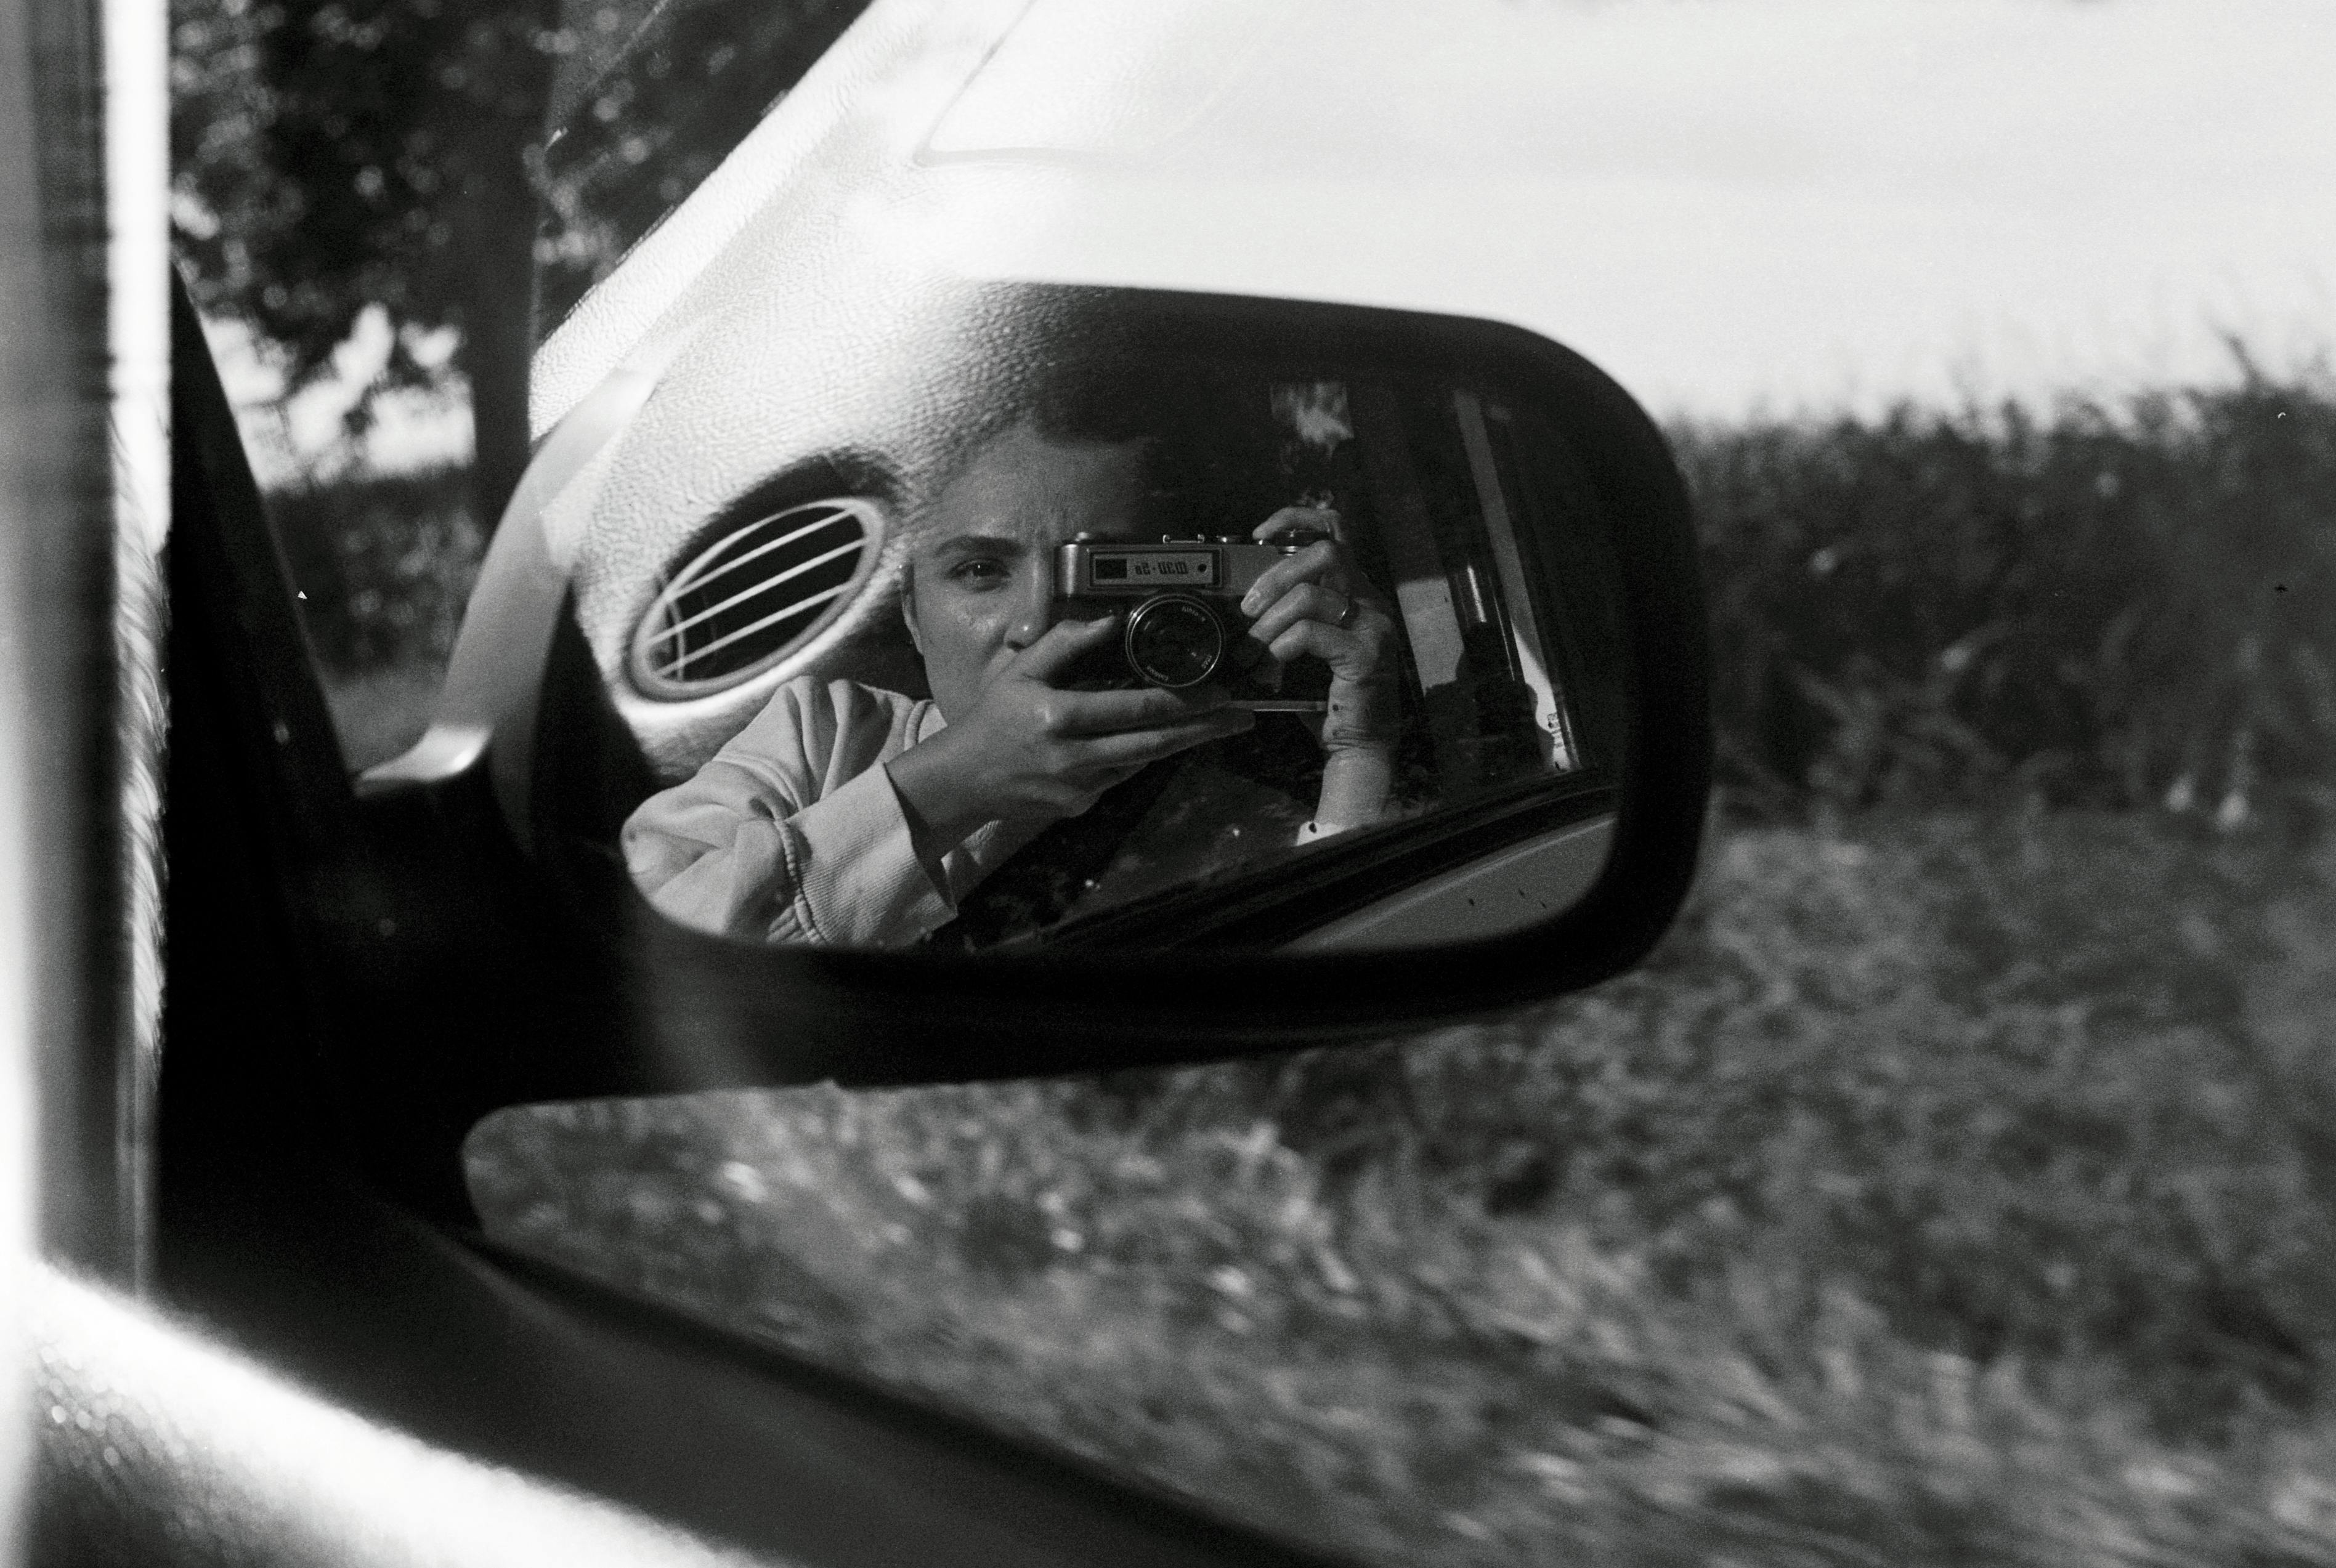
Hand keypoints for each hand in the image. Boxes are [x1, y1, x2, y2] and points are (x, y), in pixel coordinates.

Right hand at [885, 616, 1254, 854]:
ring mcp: (1080, 786)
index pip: (1135, 708)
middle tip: (1242, 715)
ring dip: (1183, 743)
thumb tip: (1110, 621)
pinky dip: (1144, 756)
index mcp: (1060, 717)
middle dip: (1203, 728)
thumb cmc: (993, 716)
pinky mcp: (1081, 805)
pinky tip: (1167, 739)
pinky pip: (1122, 775)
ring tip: (1219, 725)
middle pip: (1154, 743)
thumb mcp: (1021, 669)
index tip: (1219, 691)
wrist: (964, 779)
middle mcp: (1075, 756)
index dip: (1183, 701)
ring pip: (1143, 762)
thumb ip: (1066, 642)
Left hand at [1238, 507, 1399, 755]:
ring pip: (1310, 595)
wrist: (1359, 746)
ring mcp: (1374, 626)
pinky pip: (1310, 633)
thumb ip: (1290, 616)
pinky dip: (1280, 647)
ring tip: (1250, 652)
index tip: (1258, 534)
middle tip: (1248, 607)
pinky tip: (1270, 668)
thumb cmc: (1327, 699)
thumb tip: (1243, 600)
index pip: (1336, 531)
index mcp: (1358, 593)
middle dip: (1276, 574)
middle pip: (1326, 552)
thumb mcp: (1306, 646)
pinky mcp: (1366, 654)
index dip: (1296, 520)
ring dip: (1268, 622)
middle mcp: (1372, 601)